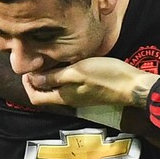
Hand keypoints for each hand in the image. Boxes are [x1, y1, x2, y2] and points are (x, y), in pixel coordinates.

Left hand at [24, 57, 159, 107]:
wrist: (131, 85)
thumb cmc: (105, 76)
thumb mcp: (76, 73)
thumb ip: (53, 77)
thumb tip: (31, 79)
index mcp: (63, 97)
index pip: (36, 98)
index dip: (28, 85)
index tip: (28, 68)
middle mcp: (69, 99)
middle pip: (45, 94)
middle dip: (36, 80)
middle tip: (37, 61)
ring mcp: (80, 96)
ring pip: (56, 89)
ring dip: (49, 76)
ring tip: (50, 59)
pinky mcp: (89, 90)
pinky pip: (69, 85)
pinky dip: (62, 75)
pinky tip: (67, 62)